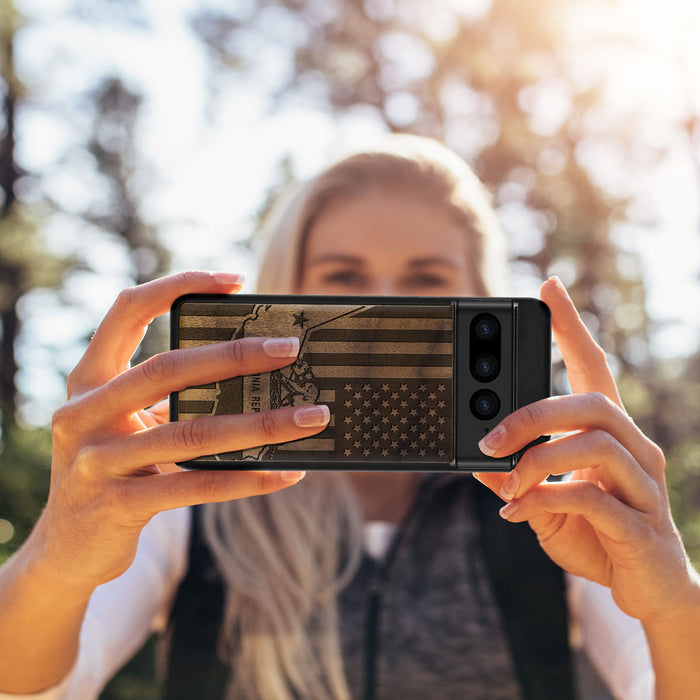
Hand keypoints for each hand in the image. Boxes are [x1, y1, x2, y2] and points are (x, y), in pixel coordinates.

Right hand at [39, 271, 328, 589]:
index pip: (127, 311)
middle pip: (167, 369)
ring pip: (191, 433)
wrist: (66, 548)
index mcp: (89, 380)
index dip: (178, 286)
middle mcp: (83, 413)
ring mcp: (96, 461)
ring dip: (261, 424)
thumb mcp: (127, 424)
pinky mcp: (117, 505)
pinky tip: (287, 473)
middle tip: (290, 350)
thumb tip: (256, 376)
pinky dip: (247, 479)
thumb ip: (169, 398)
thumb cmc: (114, 470)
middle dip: (235, 356)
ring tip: (312, 417)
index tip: (236, 280)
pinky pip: (195, 487)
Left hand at [474, 277, 696, 623]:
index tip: (548, 288)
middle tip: (490, 439)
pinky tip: (521, 513)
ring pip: (595, 443)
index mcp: (609, 434)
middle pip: (591, 403)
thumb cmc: (596, 534)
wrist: (646, 590)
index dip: (571, 327)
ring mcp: (643, 486)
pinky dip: (547, 499)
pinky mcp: (641, 525)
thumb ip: (514, 478)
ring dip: (537, 460)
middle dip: (533, 415)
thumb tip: (475, 460)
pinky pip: (592, 497)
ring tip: (508, 483)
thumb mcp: (544, 502)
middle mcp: (634, 449)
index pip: (593, 367)